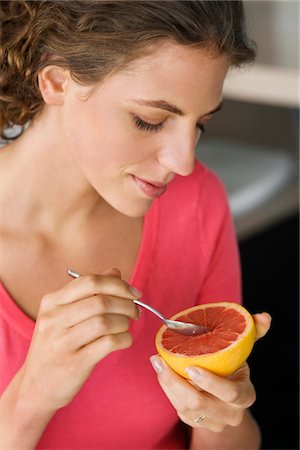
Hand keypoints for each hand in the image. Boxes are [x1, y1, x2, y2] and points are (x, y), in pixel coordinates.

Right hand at [19, 268, 140, 412]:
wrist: (35, 387)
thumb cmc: (55, 346)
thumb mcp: (63, 315)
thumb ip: (89, 292)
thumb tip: (115, 272)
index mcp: (51, 302)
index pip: (90, 281)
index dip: (118, 284)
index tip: (134, 292)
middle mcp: (53, 319)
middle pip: (101, 301)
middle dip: (126, 304)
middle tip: (134, 311)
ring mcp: (62, 342)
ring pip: (105, 321)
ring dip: (125, 322)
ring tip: (126, 326)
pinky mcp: (74, 363)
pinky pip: (108, 343)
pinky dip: (124, 339)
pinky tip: (124, 340)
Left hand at [150, 312, 270, 432]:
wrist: (229, 399)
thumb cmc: (233, 368)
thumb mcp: (242, 352)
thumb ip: (252, 333)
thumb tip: (264, 316)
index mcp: (245, 395)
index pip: (230, 393)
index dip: (211, 382)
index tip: (191, 367)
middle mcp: (230, 413)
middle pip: (200, 403)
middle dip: (177, 383)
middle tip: (162, 361)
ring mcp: (213, 422)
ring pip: (185, 408)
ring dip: (167, 384)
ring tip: (157, 361)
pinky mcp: (197, 424)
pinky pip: (178, 409)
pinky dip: (167, 390)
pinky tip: (161, 371)